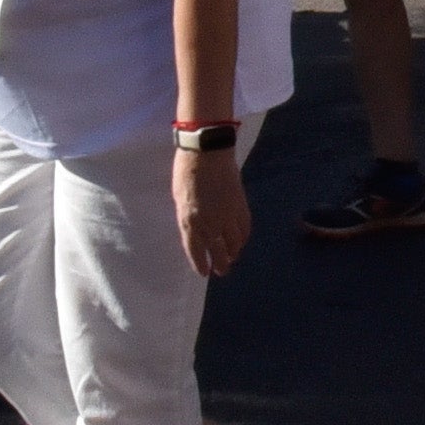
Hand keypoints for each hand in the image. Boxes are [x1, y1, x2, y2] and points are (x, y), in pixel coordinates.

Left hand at [176, 145, 250, 276]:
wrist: (207, 151)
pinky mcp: (241, 205)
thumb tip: (196, 229)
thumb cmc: (186, 171)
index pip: (196, 250)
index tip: (204, 272)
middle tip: (222, 271)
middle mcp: (210, 222)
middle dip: (221, 264)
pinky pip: (244, 227)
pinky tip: (241, 240)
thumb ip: (188, 217)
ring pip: (235, 242)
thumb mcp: (179, 198)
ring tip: (233, 257)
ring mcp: (228, 214)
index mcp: (190, 220)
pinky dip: (243, 237)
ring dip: (234, 252)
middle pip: (218, 251)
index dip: (201, 263)